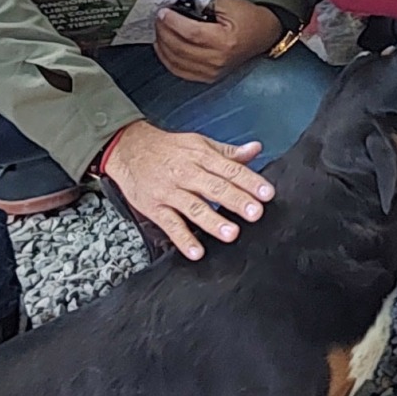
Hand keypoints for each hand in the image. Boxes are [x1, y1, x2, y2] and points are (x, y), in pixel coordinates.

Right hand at [101, 124, 273, 259]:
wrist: (129, 148)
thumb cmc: (169, 148)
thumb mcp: (199, 144)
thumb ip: (228, 152)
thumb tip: (255, 150)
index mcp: (202, 156)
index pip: (230, 169)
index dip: (250, 181)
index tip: (267, 194)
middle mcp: (187, 173)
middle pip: (215, 188)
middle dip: (236, 201)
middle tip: (255, 213)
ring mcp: (170, 191)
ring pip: (194, 207)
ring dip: (213, 221)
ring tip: (231, 234)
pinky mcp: (154, 207)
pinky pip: (170, 224)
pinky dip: (183, 239)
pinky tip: (196, 251)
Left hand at [152, 0, 281, 83]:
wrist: (264, 34)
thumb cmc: (249, 18)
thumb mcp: (229, 3)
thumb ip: (204, 3)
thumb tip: (180, 7)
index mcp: (225, 42)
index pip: (190, 33)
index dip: (173, 23)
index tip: (163, 12)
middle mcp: (218, 60)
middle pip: (180, 48)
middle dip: (164, 32)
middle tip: (158, 19)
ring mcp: (212, 72)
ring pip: (176, 62)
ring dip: (163, 45)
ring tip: (159, 31)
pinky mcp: (208, 77)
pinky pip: (180, 71)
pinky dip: (168, 60)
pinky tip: (164, 48)